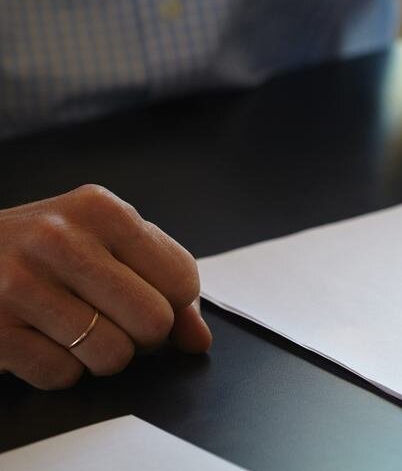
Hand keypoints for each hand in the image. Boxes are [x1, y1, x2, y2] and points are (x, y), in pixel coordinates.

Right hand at [0, 185, 210, 388]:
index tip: (145, 298)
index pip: (181, 280)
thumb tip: (198, 340)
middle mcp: (59, 239)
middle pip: (153, 322)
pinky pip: (62, 375)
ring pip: (112, 355)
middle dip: (140, 335)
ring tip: (70, 328)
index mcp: (100, 210)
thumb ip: (163, 282)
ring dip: (99, 355)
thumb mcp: (104, 242)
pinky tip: (38, 338)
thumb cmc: (41, 250)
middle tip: (109, 319)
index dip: (172, 304)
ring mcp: (19, 284)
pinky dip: (58, 370)